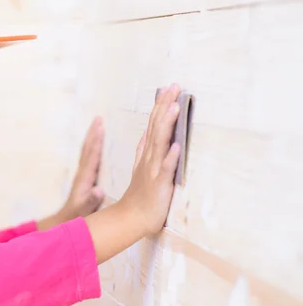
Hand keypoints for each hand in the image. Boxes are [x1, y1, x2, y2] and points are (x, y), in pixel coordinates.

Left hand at [38, 117, 104, 230]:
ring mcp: (82, 175)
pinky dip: (93, 147)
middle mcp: (82, 174)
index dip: (96, 142)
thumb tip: (99, 190)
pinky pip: (90, 158)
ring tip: (98, 124)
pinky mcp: (84, 178)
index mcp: (84, 180)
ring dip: (92, 137)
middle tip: (99, 118)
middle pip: (87, 149)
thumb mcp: (85, 211)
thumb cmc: (76, 218)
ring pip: (87, 152)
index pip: (91, 157)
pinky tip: (97, 143)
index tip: (100, 128)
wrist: (64, 222)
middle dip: (93, 134)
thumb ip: (91, 201)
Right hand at [122, 83, 181, 234]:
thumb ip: (146, 149)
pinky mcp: (158, 184)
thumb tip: (149, 132)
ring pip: (159, 143)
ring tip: (175, 107)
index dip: (160, 106)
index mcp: (147, 154)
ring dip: (167, 125)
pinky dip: (170, 157)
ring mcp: (153, 170)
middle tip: (173, 87)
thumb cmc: (141, 196)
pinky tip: (176, 146)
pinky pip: (165, 169)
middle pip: (156, 127)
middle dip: (165, 106)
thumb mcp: (142, 168)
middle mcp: (149, 158)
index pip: (153, 124)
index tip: (168, 89)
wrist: (130, 219)